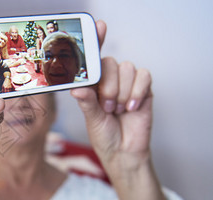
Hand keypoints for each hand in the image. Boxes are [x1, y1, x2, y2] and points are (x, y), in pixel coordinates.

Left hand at [71, 21, 152, 169]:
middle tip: (107, 107)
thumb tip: (77, 89)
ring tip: (118, 110)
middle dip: (109, 86)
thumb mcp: (92, 120)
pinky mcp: (144, 90)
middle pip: (110, 63)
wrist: (124, 152)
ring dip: (122, 92)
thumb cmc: (104, 136)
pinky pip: (144, 76)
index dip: (97, 41)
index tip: (99, 26)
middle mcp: (110, 81)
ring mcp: (127, 84)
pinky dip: (137, 92)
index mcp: (93, 85)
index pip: (94, 59)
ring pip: (127, 68)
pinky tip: (132, 108)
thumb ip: (87, 103)